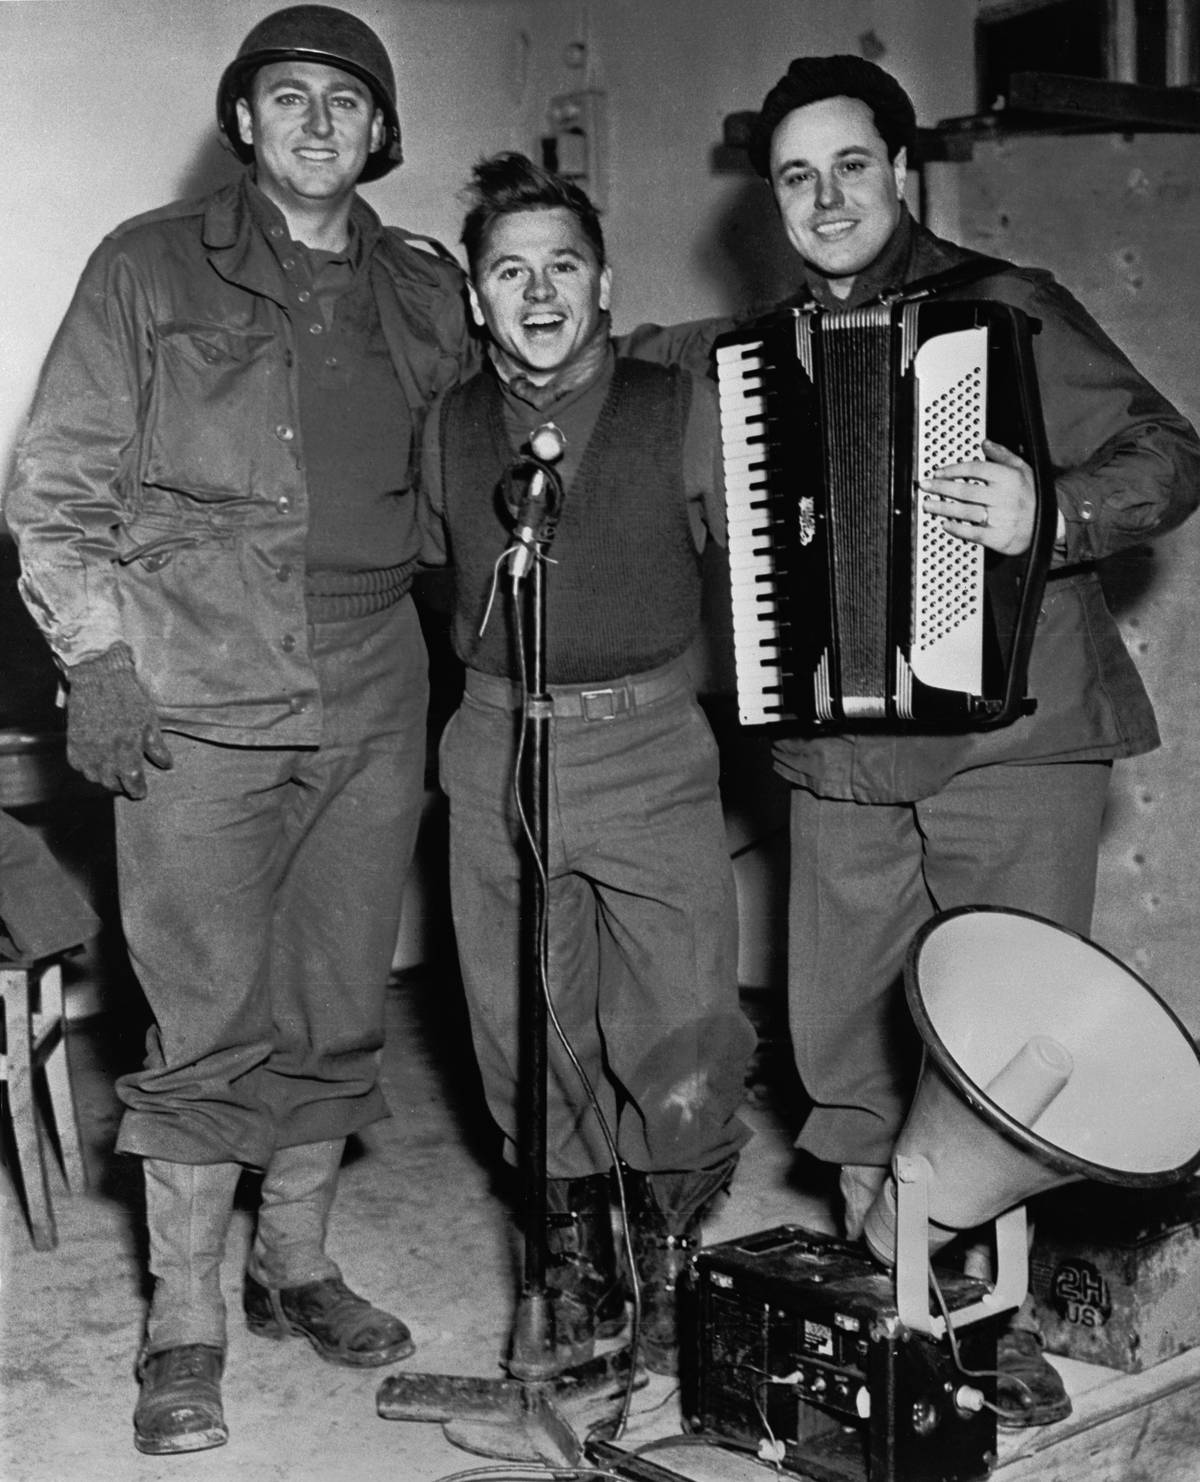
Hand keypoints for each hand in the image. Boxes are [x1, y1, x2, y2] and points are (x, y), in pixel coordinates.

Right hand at [65, 646, 173, 799]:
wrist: (98, 677)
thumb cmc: (128, 697)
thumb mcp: (149, 720)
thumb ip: (156, 746)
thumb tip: (166, 765)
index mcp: (126, 747)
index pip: (131, 779)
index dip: (137, 789)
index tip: (141, 792)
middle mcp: (104, 751)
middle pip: (111, 781)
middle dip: (121, 784)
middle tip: (128, 782)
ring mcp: (86, 747)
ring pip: (93, 776)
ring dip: (104, 778)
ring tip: (112, 774)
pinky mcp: (72, 740)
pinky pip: (77, 764)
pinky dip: (87, 768)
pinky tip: (95, 763)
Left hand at [919, 438, 1037, 555]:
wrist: (1050, 524)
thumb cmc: (1033, 495)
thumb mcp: (1023, 470)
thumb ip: (1003, 456)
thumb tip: (985, 443)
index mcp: (1008, 478)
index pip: (975, 469)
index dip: (953, 469)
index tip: (938, 472)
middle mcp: (1003, 497)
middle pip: (965, 490)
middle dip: (941, 487)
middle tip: (924, 486)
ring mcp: (1001, 518)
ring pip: (965, 511)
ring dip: (943, 508)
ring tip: (928, 505)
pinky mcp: (999, 537)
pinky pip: (973, 533)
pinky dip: (957, 529)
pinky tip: (945, 524)